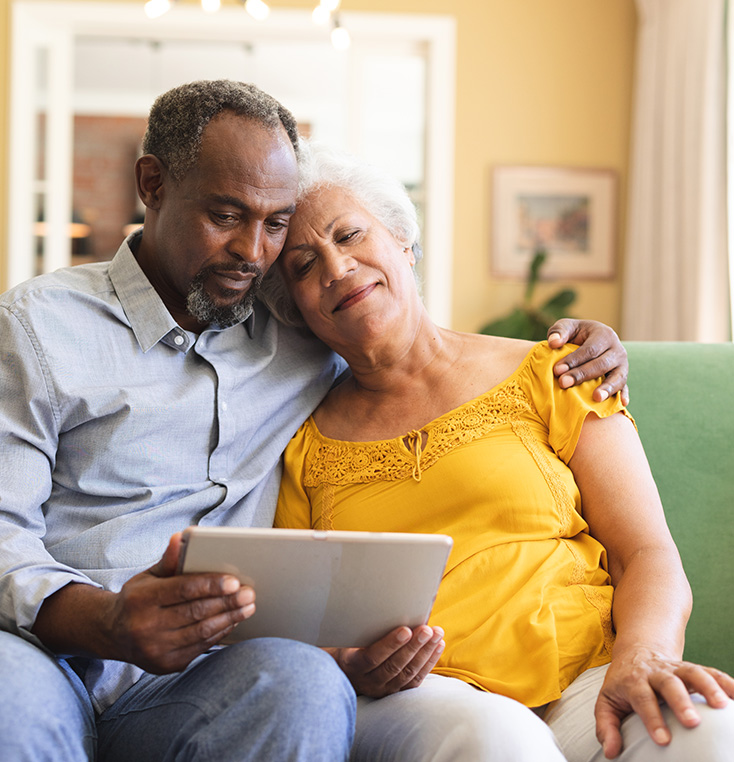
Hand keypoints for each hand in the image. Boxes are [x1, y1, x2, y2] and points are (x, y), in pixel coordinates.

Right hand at [107, 532, 255, 673]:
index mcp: (141, 600)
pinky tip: (232, 621)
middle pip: (196, 612)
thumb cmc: (138, 598)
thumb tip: (180, 538)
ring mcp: (155, 649)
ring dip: (229, 619)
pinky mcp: (166, 665)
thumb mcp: (148, 576)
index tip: (235, 581)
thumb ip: (168, 560)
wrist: (113, 634)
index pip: (183, 590)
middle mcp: (145, 627)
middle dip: (227, 602)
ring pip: (201, 632)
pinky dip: (219, 633)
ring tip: (248, 607)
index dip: (211, 585)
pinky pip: (200, 647)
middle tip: (249, 593)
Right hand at [328, 625, 444, 697]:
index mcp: (354, 665)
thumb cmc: (349, 645)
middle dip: (413, 647)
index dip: (390, 644)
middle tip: (427, 630)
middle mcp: (368, 681)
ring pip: (407, 674)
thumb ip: (363, 628)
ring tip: (437, 634)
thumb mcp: (349, 637)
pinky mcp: (396, 692)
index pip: (373, 657)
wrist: (345, 671)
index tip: (405, 629)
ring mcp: (383, 689)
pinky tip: (438, 646)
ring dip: (425, 653)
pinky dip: (428, 662)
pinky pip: (415, 680)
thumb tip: (387, 606)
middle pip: (394, 666)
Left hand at [547, 318, 629, 404]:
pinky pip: (624, 386)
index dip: (573, 360)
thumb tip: (553, 343)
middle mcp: (617, 349)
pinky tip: (622, 403)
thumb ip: (559, 331)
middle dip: (582, 375)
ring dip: (607, 388)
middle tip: (563, 383)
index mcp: (604, 335)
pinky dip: (624, 394)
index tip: (557, 370)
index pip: (589, 349)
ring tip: (596, 398)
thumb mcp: (567, 327)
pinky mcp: (623, 377)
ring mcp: (622, 364)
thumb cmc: (576, 334)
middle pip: (601, 364)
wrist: (591, 340)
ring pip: (618, 376)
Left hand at [594, 647, 733, 757]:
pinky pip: (711, 672)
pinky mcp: (691, 669)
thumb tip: (610, 752)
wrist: (635, 653)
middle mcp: (655, 673)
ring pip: (692, 672)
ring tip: (722, 706)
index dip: (652, 718)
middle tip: (692, 722)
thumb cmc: (622, 685)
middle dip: (680, 701)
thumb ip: (606, 726)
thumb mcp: (607, 702)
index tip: (663, 740)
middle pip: (668, 682)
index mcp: (633, 681)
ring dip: (708, 686)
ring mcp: (675, 669)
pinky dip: (726, 682)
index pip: (642, 698)